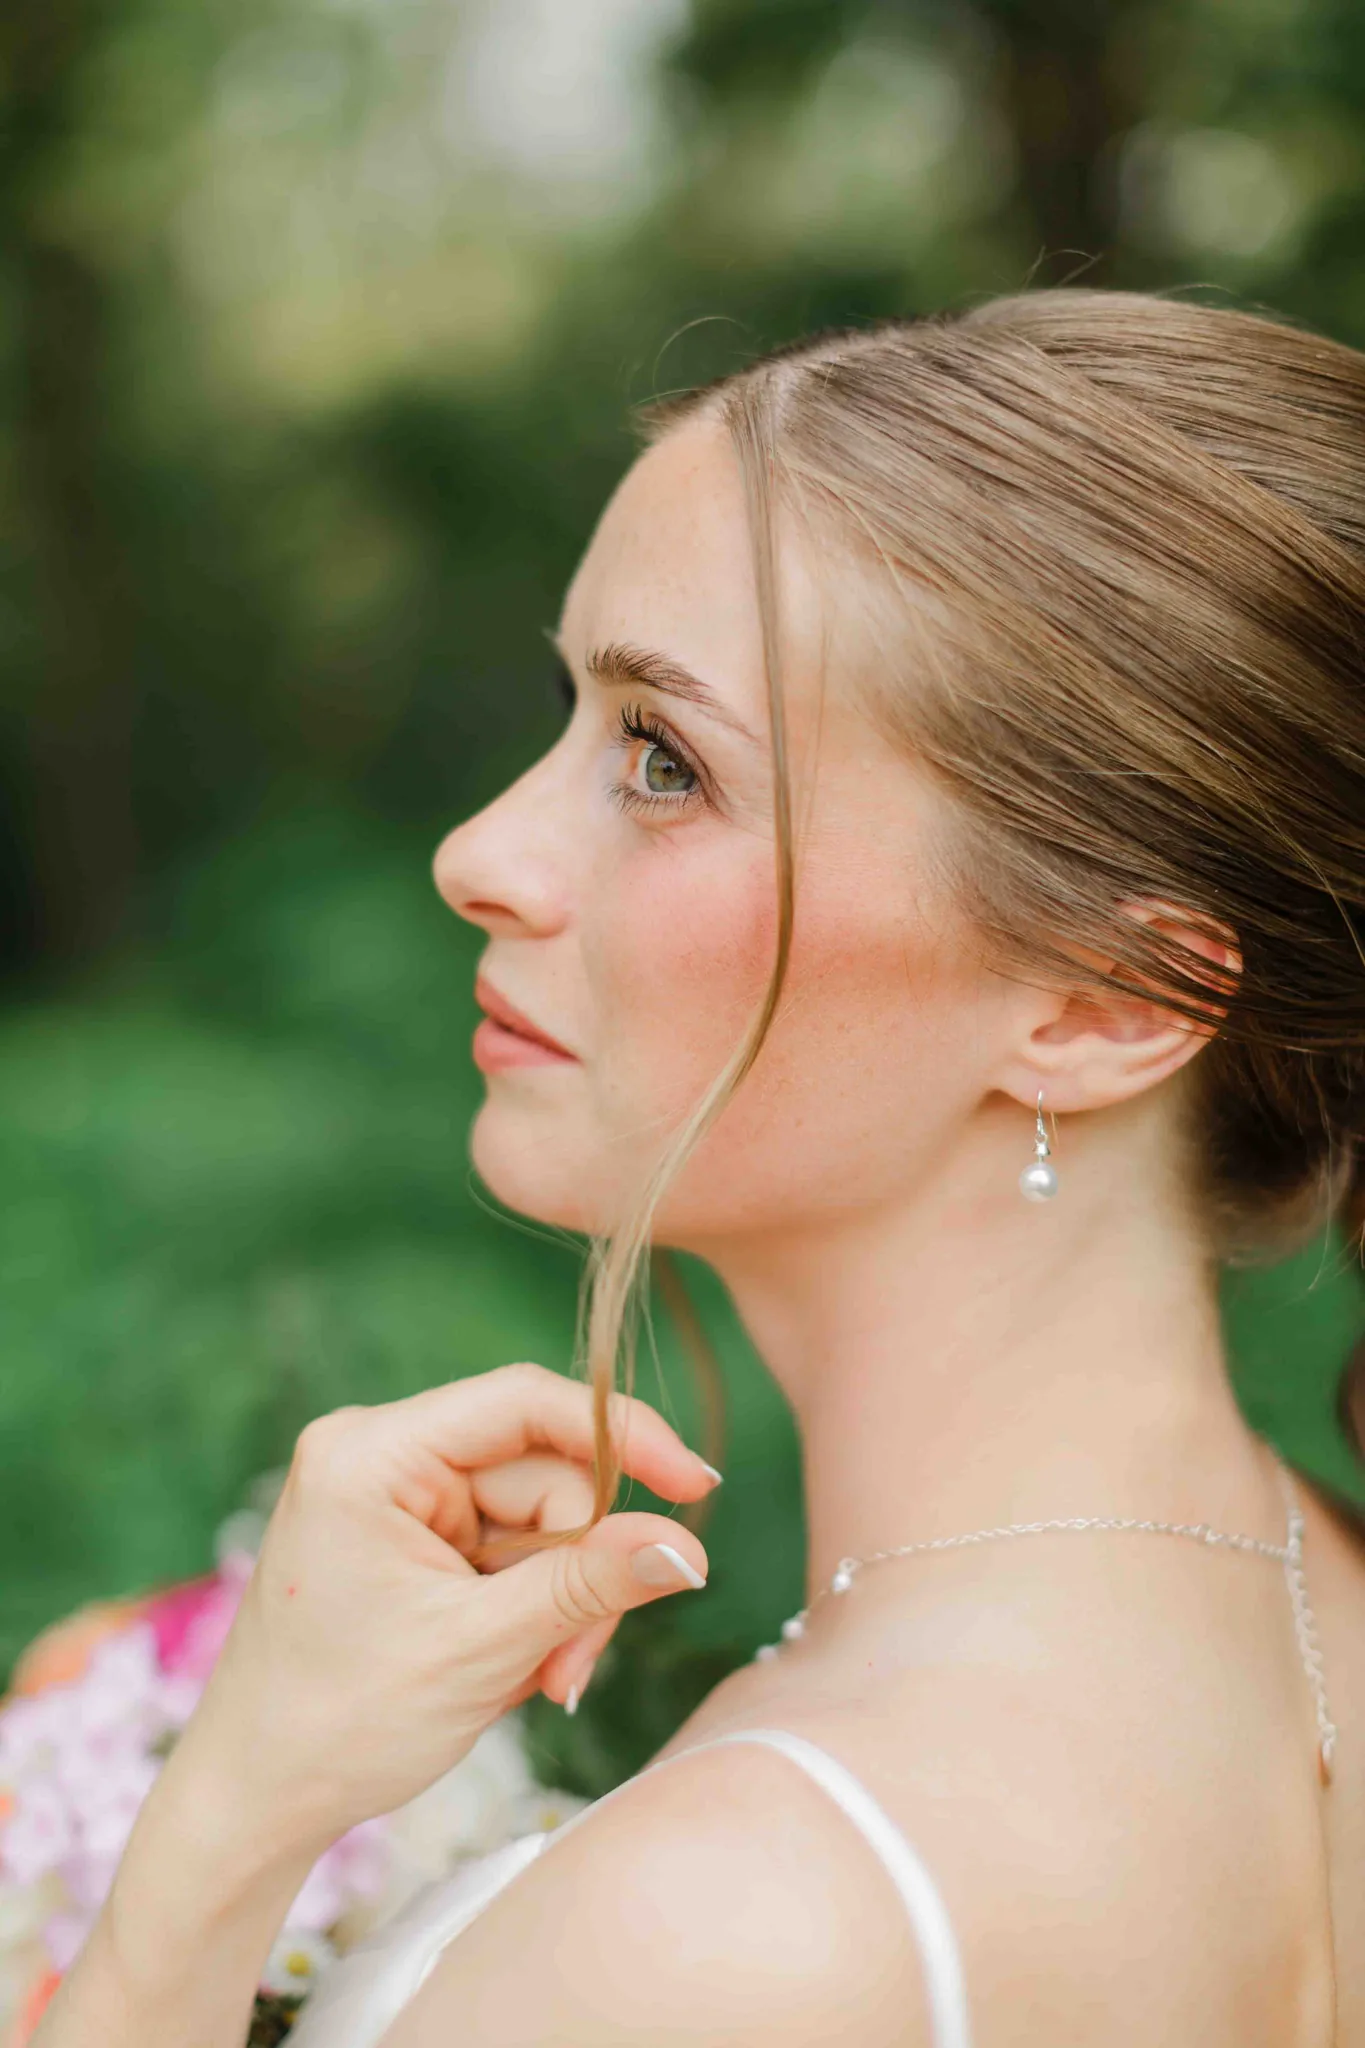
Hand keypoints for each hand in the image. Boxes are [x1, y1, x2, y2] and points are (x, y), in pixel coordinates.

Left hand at [173, 1363, 716, 1858]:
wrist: (257, 1802)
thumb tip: (688, 1545)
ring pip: (540, 1521)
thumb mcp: (481, 1651)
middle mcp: (382, 1454)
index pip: (524, 1403)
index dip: (623, 1436)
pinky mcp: (414, 1538)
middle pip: (544, 1475)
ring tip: (538, 1681)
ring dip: (559, 1605)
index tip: (697, 1485)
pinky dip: (532, 1611)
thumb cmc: (339, 1724)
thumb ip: (588, 1585)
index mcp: (371, 1453)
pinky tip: (514, 1668)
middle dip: (576, 1571)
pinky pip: (513, 1551)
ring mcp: (397, 1496)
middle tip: (568, 1666)